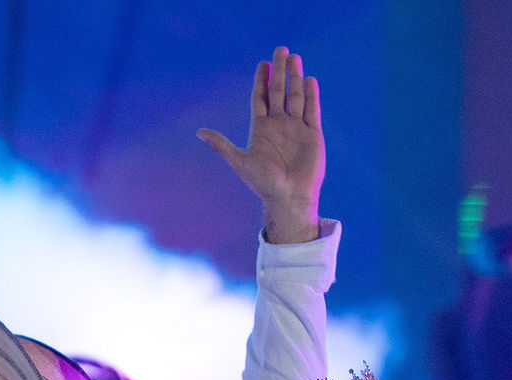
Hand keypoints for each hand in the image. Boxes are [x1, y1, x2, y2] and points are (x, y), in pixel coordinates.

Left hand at [198, 45, 323, 244]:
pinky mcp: (313, 134)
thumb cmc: (263, 184)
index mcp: (261, 129)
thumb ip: (221, 145)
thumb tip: (199, 132)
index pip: (261, 98)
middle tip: (281, 50)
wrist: (289, 198)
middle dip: (280, 71)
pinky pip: (312, 111)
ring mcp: (296, 128)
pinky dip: (311, 96)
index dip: (262, 81)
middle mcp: (279, 125)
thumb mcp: (239, 162)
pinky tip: (310, 80)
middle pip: (279, 91)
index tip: (263, 64)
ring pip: (296, 97)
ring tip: (295, 59)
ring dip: (296, 78)